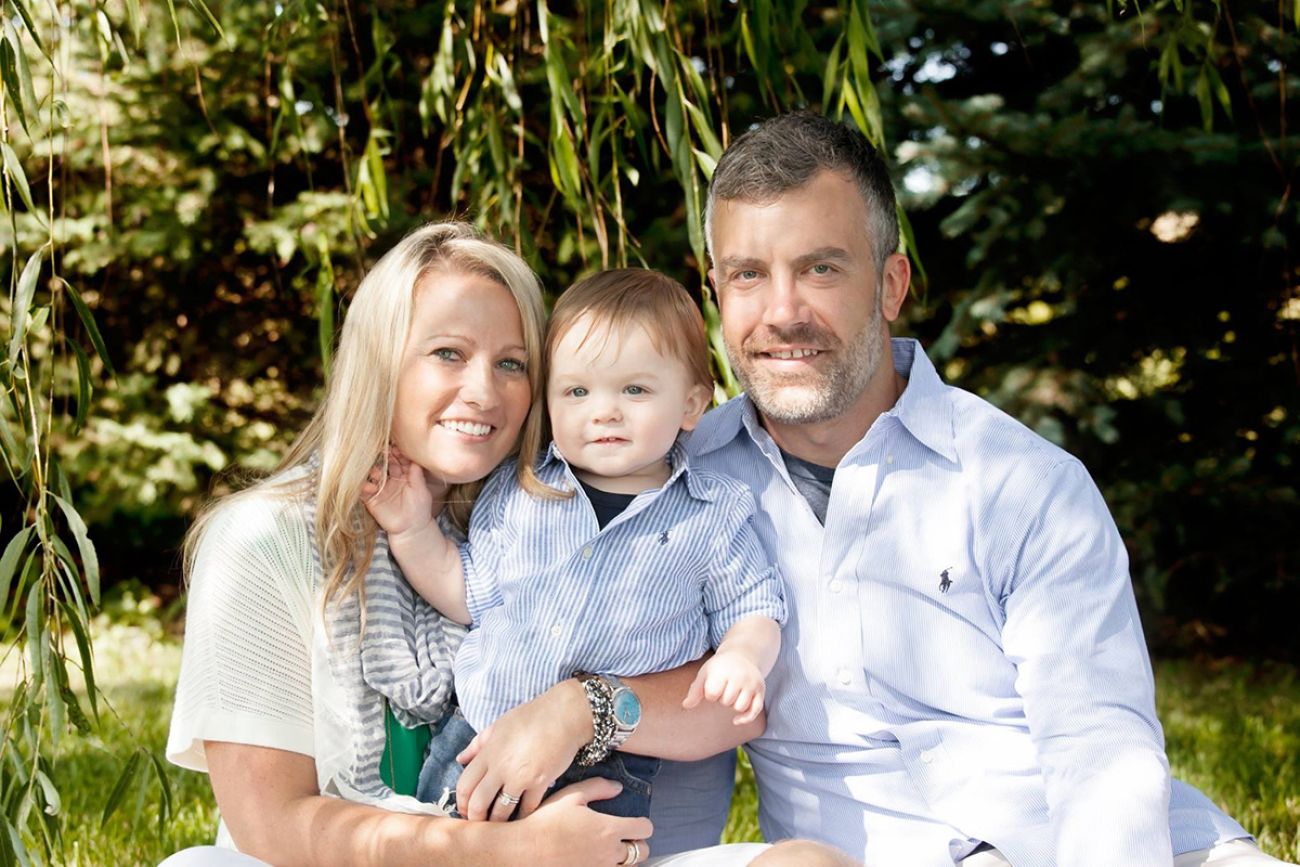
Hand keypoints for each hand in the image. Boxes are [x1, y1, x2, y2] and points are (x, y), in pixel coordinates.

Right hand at [361, 447, 440, 539]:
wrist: (411, 529)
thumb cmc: (419, 508)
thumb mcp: (420, 489)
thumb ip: (416, 474)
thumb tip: (415, 458)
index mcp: (405, 475)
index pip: (399, 460)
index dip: (398, 453)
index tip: (395, 448)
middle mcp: (392, 479)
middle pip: (386, 464)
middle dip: (384, 458)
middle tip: (382, 453)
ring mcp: (381, 488)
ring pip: (374, 474)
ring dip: (373, 471)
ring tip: (376, 473)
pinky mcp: (372, 499)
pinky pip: (365, 490)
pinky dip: (365, 486)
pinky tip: (370, 487)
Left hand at [455, 679, 592, 820]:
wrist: (564, 715)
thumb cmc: (532, 717)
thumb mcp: (498, 725)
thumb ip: (478, 744)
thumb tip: (461, 759)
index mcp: (488, 752)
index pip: (464, 784)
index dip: (461, 802)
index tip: (465, 809)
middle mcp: (501, 767)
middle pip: (478, 803)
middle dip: (475, 818)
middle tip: (479, 823)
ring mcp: (520, 777)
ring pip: (501, 811)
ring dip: (498, 821)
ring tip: (499, 823)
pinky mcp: (540, 783)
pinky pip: (527, 808)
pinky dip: (523, 816)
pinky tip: (522, 816)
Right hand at [518, 778, 651, 865]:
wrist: (524, 850)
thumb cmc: (545, 822)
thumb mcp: (571, 796)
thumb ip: (598, 787)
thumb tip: (618, 787)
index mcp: (608, 829)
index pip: (644, 829)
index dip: (642, 824)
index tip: (635, 822)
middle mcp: (609, 853)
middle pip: (642, 852)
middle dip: (637, 844)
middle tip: (625, 838)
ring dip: (624, 859)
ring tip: (610, 850)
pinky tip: (596, 860)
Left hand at [682, 650, 766, 724]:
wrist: (742, 655)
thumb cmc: (719, 667)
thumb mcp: (705, 674)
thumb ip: (695, 690)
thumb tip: (686, 706)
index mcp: (723, 671)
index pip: (712, 693)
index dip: (709, 694)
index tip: (711, 685)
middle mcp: (739, 676)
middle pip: (726, 701)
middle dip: (722, 698)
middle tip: (724, 687)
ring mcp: (751, 684)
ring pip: (740, 707)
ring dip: (733, 705)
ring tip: (732, 694)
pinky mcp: (760, 691)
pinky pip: (755, 711)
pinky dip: (745, 719)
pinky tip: (735, 720)